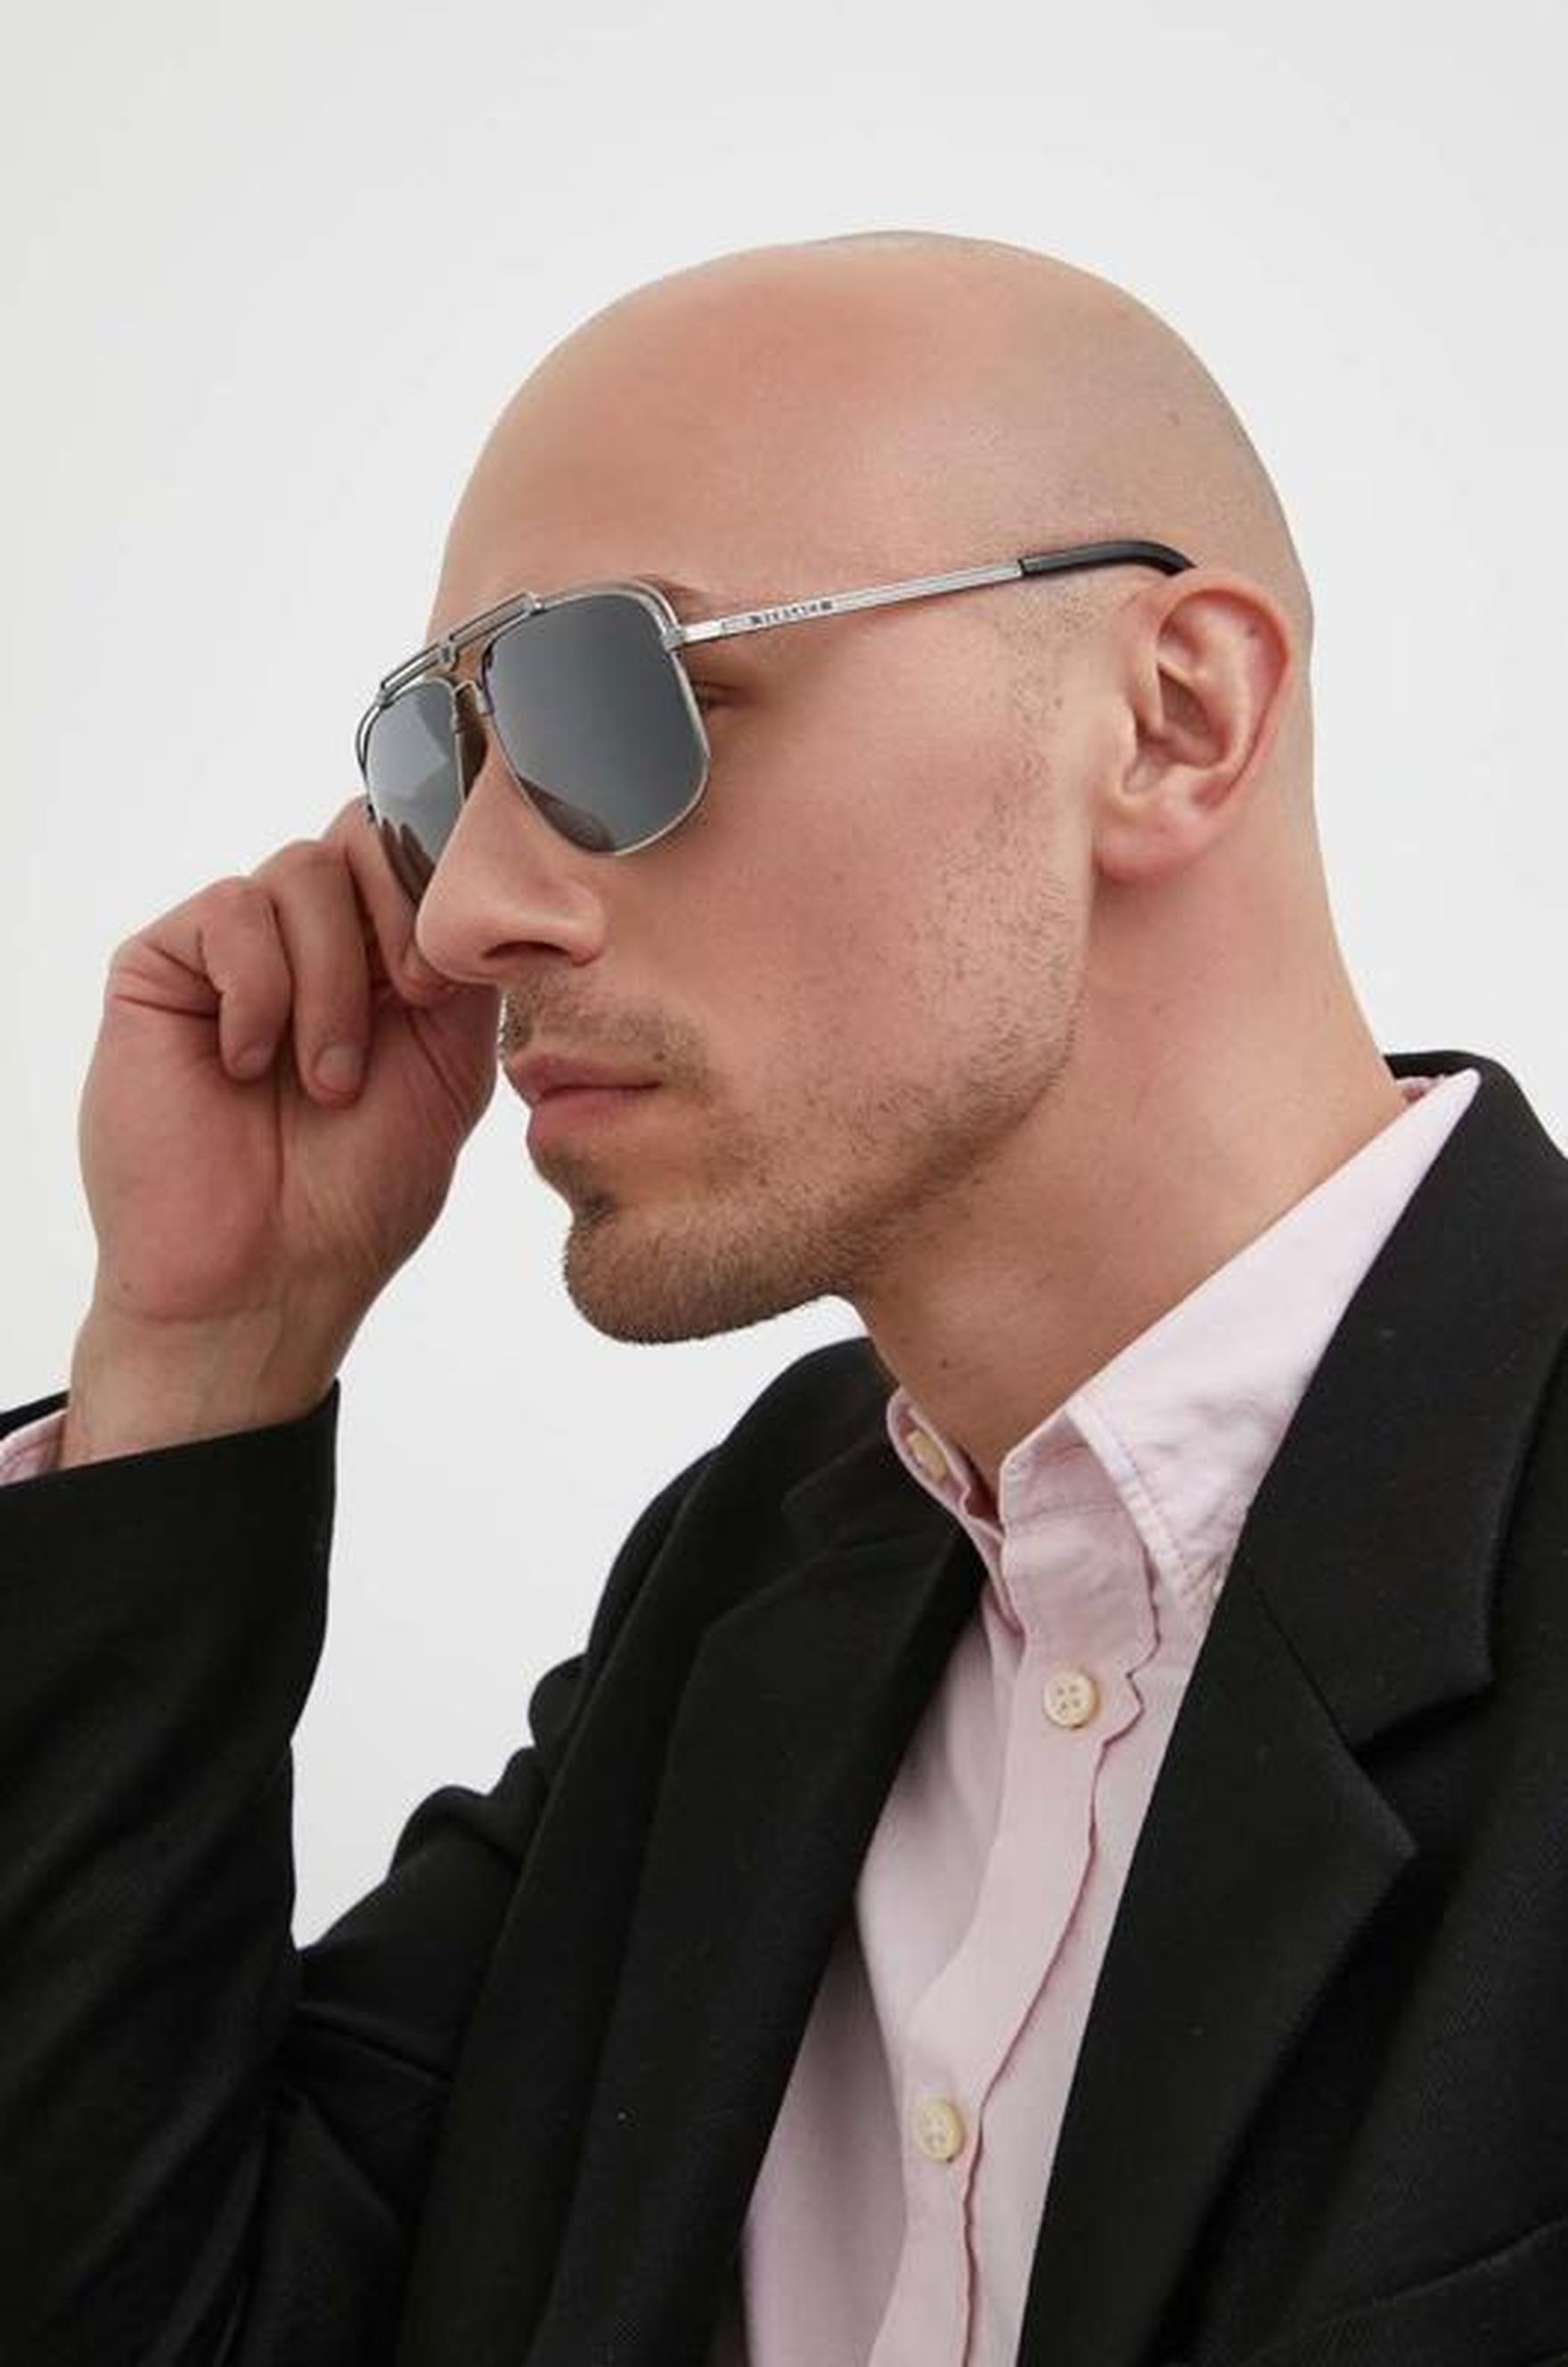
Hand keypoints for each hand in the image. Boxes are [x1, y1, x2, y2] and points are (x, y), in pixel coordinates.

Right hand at [64, 801, 497, 1460]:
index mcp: (387, 960)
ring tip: (325, 1082)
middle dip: (402, 910)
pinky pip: (230, 913)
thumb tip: (493, 882)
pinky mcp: (165, 967)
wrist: (264, 1278)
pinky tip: (248, 1065)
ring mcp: (238, 950)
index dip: (449, 880)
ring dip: (332, 984)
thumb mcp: (450, 1070)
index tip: (459, 968)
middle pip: (363, 832)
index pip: (420, 852)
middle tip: (411, 1001)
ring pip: (302, 871)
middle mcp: (314, 942)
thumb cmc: (356, 1196)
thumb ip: (469, 969)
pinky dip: (260, 992)